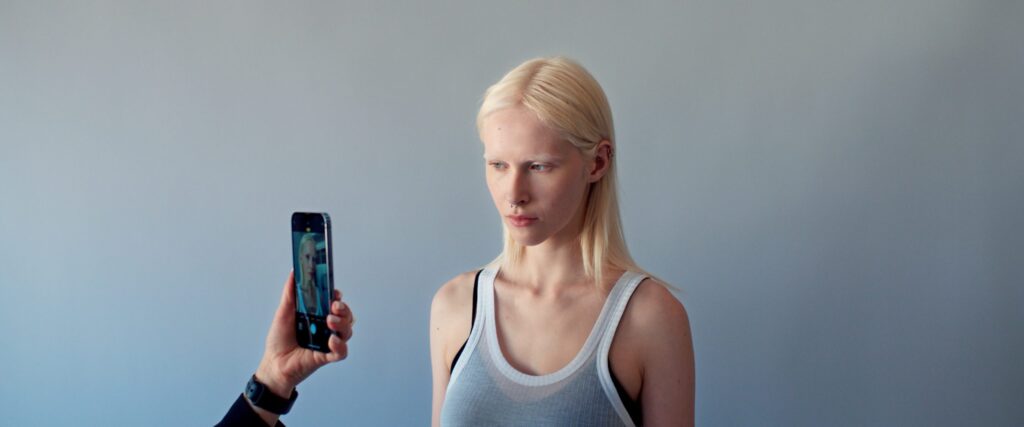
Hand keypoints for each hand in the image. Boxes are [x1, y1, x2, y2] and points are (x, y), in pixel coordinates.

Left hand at [252, 271, 353, 406]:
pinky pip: (341, 352)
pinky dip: (340, 345)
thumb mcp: (284, 312)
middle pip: (346, 316)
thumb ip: (291, 293)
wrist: (273, 363)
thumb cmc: (279, 340)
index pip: (335, 303)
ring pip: (347, 331)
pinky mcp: (327, 357)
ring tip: (330, 321)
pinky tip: (331, 341)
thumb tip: (294, 272)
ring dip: (342, 324)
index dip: (338, 297)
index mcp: (318, 315)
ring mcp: (328, 342)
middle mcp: (326, 328)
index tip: (334, 293)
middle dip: (344, 309)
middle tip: (334, 306)